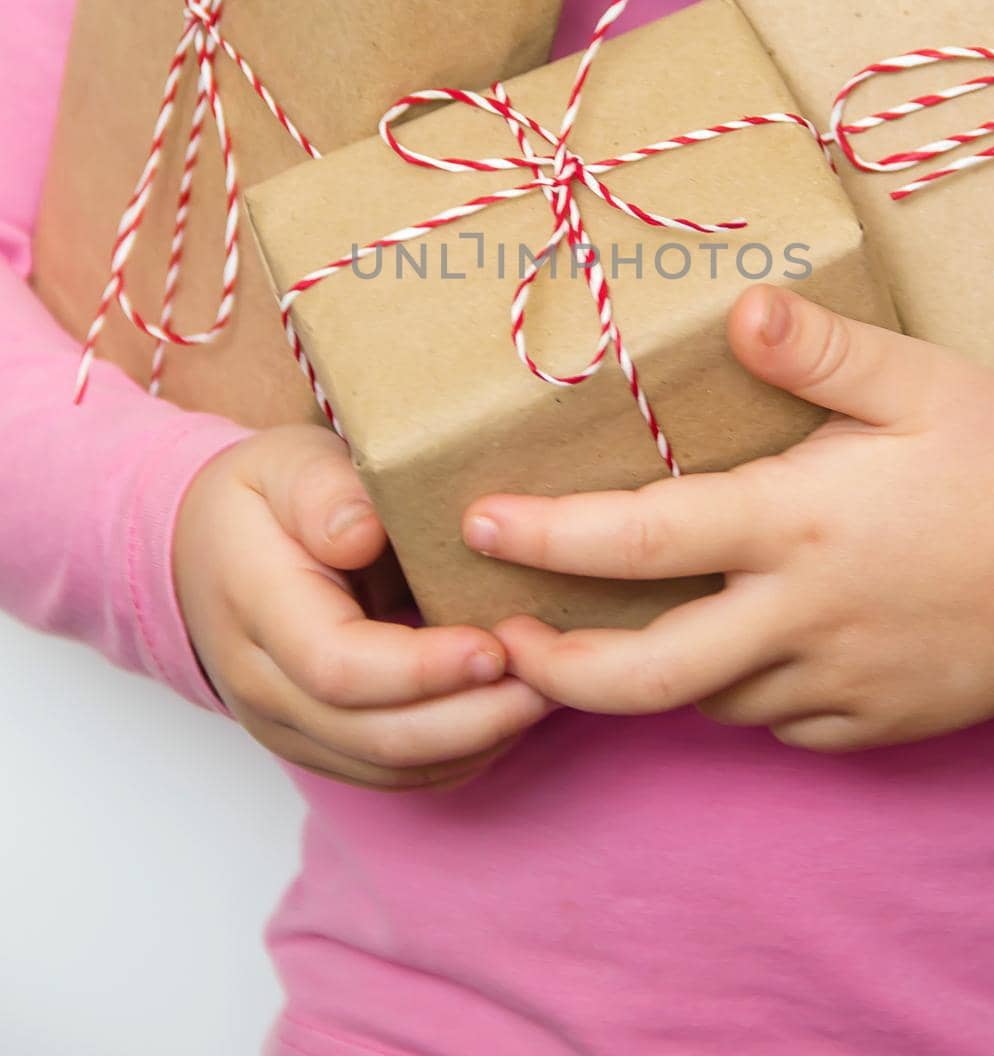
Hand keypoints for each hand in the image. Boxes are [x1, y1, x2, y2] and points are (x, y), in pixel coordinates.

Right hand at [175, 427, 550, 789]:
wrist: (202, 551)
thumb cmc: (264, 497)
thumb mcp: (286, 462)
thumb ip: (323, 490)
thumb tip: (362, 533)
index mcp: (256, 607)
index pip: (339, 666)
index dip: (424, 668)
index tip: (496, 644)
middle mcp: (264, 686)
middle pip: (375, 737)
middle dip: (473, 717)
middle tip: (548, 674)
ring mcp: (289, 727)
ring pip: (390, 767)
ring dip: (477, 740)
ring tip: (546, 689)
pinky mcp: (319, 744)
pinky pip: (395, 772)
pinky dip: (460, 753)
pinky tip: (509, 710)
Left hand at [462, 287, 993, 752]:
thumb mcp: (919, 381)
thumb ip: (818, 349)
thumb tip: (739, 308)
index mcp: (798, 523)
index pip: (643, 541)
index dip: (546, 539)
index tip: (476, 528)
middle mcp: (801, 617)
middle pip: (647, 673)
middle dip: (556, 667)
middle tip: (499, 640)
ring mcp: (836, 684)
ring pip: (706, 703)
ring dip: (645, 677)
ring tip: (602, 638)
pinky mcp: (871, 724)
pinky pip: (775, 727)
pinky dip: (733, 698)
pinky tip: (729, 655)